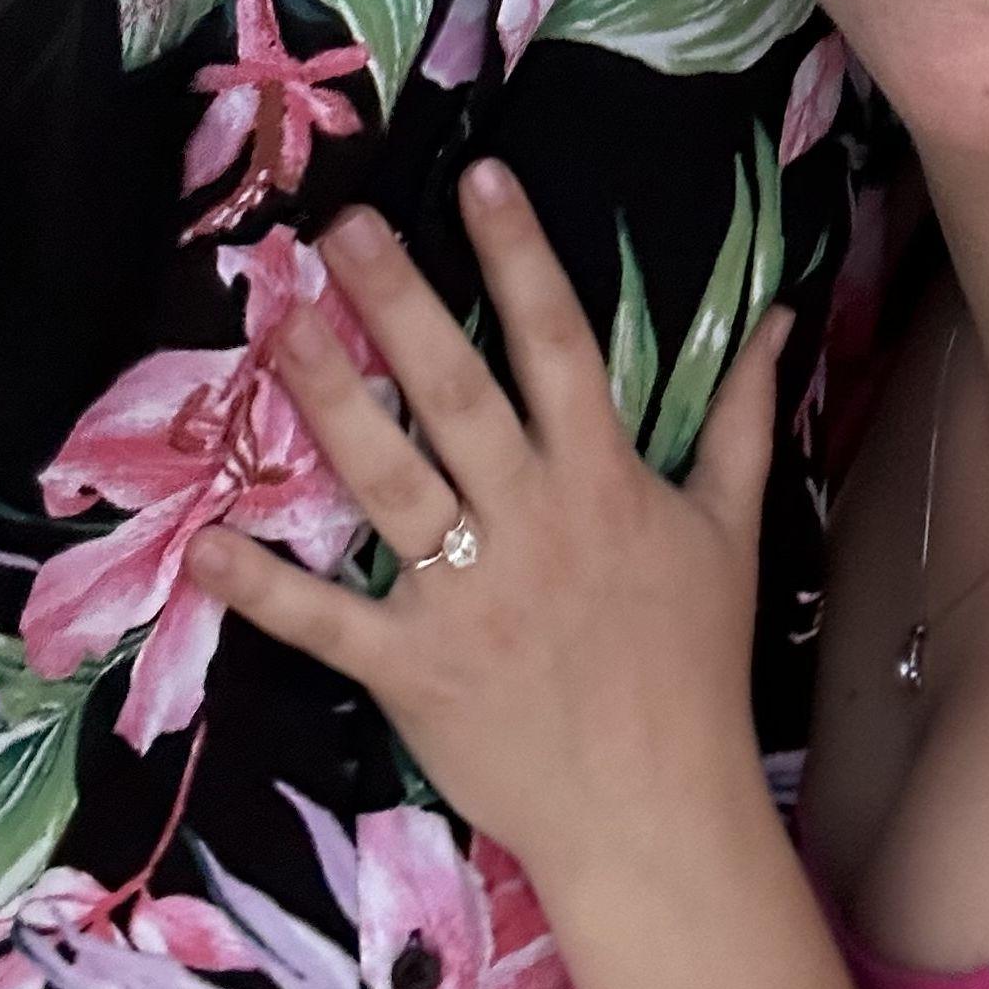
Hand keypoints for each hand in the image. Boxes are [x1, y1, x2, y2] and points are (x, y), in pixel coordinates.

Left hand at [186, 164, 792, 891]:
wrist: (658, 812)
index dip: (521, 255)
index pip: (559, 342)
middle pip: (456, 391)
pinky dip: (264, 588)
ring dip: (327, 403)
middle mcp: (530, 520)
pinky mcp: (414, 670)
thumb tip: (783, 316)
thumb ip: (744, 415)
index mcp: (602, 478)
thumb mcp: (732, 526)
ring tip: (278, 327)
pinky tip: (205, 544)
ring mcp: (466, 596)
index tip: (481, 176)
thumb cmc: (694, 662)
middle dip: (399, 302)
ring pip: (387, 481)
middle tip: (343, 226)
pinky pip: (328, 621)